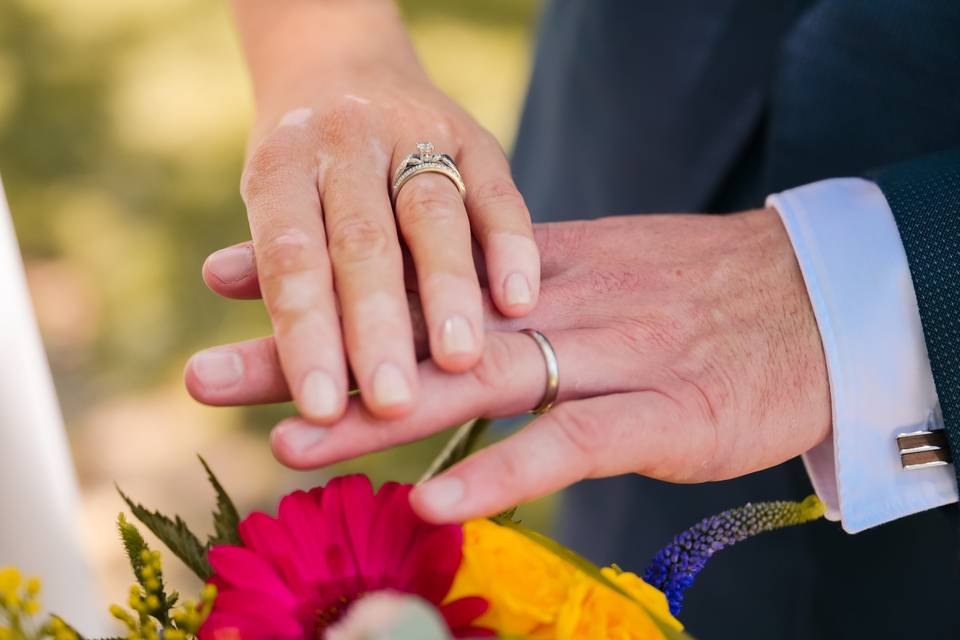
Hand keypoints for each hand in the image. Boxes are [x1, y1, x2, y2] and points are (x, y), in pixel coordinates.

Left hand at [188, 210, 829, 522]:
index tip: (227, 279)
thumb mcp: (602, 270)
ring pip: (480, 382)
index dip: (318, 276)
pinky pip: (571, 445)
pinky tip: (436, 501)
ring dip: (384, 410)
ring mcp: (611, 358)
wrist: (817, 299)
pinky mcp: (663, 414)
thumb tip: (444, 310)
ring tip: (292, 438)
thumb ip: (522, 290)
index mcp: (539, 267)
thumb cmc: (702, 293)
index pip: (409, 268)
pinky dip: (503, 471)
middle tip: (212, 370)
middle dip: (311, 350)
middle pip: (419, 327)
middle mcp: (560, 305)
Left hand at [214, 1, 538, 422]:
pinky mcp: (475, 140)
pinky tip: (520, 300)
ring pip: (431, 216)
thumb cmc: (305, 165)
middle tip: (392, 402)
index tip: (319, 410)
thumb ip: (267, 274)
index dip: (304, 335)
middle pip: (361, 242)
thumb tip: (208, 349)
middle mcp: (344, 141)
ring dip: (446, 289)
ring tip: (460, 360)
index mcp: (281, 163)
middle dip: (377, 326)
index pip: (290, 257)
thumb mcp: (271, 203)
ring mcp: (414, 134)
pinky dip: (509, 244)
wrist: (345, 66)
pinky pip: (497, 192)